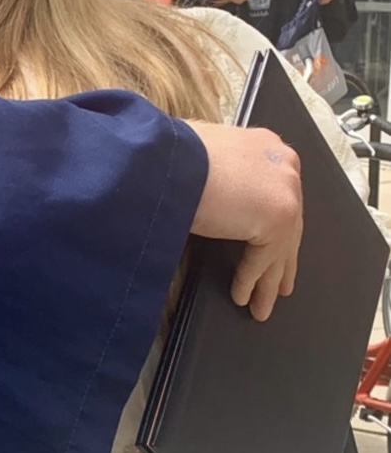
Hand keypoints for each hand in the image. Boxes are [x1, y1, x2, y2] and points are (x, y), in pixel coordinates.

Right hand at [187, 120, 302, 320]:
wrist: (165, 162)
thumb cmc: (168, 159)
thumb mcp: (199, 164)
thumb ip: (219, 180)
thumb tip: (213, 205)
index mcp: (266, 148)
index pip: (274, 194)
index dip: (272, 225)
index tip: (273, 247)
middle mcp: (283, 165)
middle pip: (287, 221)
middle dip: (281, 256)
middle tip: (280, 282)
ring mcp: (286, 190)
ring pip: (280, 244)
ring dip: (269, 278)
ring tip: (263, 304)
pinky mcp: (278, 216)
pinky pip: (265, 257)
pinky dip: (251, 280)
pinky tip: (243, 297)